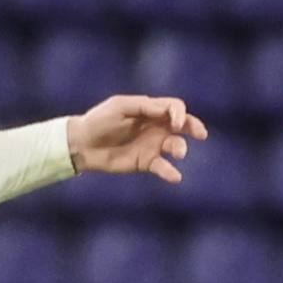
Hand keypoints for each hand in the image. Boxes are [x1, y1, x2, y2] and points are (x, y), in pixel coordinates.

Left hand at [66, 95, 208, 182]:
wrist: (82, 144)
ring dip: (180, 148)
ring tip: (178, 153)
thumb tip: (166, 111)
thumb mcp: (119, 106)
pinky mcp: (145, 163)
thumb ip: (143, 106)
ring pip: (175, 146)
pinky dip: (170, 172)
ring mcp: (152, 145)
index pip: (174, 107)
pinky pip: (163, 167)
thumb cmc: (99, 120)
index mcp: (150, 110)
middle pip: (183, 125)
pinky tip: (175, 176)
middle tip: (200, 134)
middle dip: (194, 127)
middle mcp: (155, 127)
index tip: (174, 122)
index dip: (179, 113)